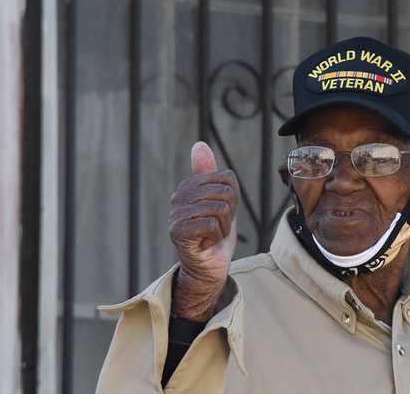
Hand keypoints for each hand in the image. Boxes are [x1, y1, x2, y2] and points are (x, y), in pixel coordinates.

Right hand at [168, 142, 238, 320]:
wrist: (209, 265)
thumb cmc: (215, 232)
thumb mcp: (221, 199)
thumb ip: (212, 173)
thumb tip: (198, 144)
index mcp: (189, 185)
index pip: (227, 179)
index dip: (233, 198)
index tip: (223, 212)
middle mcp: (178, 196)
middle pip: (224, 193)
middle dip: (229, 213)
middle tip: (217, 226)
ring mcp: (175, 214)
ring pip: (219, 209)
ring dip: (223, 227)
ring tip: (211, 234)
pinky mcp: (177, 231)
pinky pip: (211, 224)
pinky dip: (216, 236)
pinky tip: (206, 242)